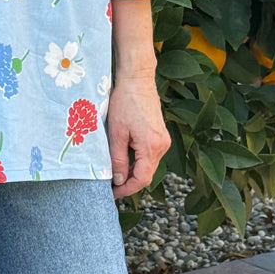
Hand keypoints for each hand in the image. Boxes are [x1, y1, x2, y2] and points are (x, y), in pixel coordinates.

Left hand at [106, 70, 170, 200]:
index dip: (126, 189)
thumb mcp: (116, 133)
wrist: (138, 80)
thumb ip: (118, 159)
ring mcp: (164, 140)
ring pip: (149, 166)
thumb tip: (118, 180)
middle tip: (110, 186)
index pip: (142, 179)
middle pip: (147, 175)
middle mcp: (162, 145)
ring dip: (133, 172)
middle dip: (129, 182)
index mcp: (151, 146)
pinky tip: (125, 159)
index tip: (112, 193)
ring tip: (115, 172)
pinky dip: (138, 162)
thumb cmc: (125, 102)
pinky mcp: (161, 135)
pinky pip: (151, 156)